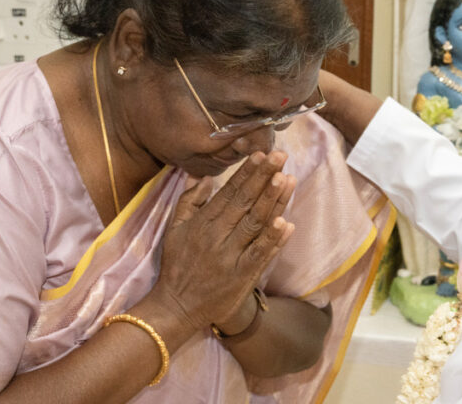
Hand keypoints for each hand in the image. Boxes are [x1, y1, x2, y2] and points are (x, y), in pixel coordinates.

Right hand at [148, 151, 295, 336]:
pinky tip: (287, 223)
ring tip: (287, 179)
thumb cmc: (177, 265)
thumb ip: (189, 202)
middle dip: (263, 178)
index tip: (261, 154)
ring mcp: (230, 256)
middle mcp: (217, 236)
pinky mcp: (242, 276)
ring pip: (255, 224)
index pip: (228, 193)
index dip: (246, 173)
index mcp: (202, 223)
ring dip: (272, 201)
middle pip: (244, 203)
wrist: (176, 307)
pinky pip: (260, 254)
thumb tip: (207, 177)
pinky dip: (273, 239)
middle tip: (280, 156)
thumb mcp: (174, 230)